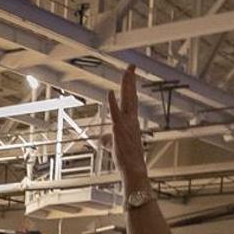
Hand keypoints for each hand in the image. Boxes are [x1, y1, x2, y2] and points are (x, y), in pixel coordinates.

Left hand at [108, 66, 149, 189]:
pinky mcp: (119, 130)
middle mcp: (131, 119)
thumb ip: (107, 140)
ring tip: (126, 71)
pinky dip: (113, 103)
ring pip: (126, 100)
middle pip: (131, 95)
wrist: (133, 167)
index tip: (131, 75)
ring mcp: (126, 123)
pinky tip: (110, 92)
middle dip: (130, 80)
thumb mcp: (114, 146)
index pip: (131, 99)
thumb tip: (100, 140)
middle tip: (131, 66)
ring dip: (126, 85)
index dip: (131, 87)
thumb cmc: (125, 158)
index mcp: (131, 121)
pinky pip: (116, 113)